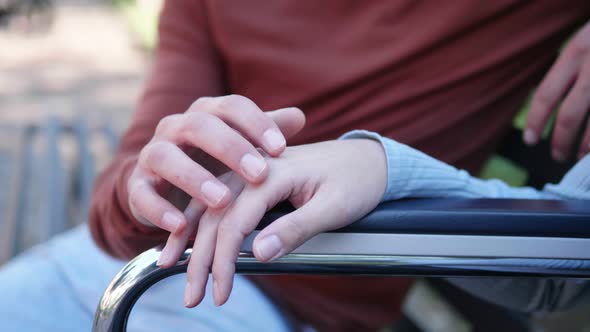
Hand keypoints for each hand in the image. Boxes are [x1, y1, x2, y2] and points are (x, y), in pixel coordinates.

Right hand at [127, 94, 304, 233]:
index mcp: (206, 113)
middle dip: (230, 148)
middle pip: (199, 125)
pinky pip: (142, 195)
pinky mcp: (137, 186)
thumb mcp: (243, 146)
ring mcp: (153, 155)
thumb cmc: (216, 162)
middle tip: (258, 173)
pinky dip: (160, 210)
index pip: (231, 106)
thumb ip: (267, 131)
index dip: (256, 123)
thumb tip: (298, 117)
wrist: (166, 183)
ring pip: (166, 157)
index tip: (281, 148)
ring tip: (223, 200)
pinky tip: (182, 226)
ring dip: (194, 178)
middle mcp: (176, 127)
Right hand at [174, 139, 386, 306]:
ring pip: (208, 205)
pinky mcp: (249, 177)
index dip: (224, 258)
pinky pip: (214, 198)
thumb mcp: (335, 207)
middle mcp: (254, 166)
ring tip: (170, 269)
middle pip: (214, 213)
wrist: (367, 159)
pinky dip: (194, 221)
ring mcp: (248, 170)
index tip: (221, 290)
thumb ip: (296, 228)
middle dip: (199, 257)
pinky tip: (181, 238)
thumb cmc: (356, 181)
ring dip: (188, 239)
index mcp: (274, 171)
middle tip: (192, 295)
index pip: (236, 219)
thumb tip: (258, 254)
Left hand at [525, 21, 589, 160]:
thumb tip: (548, 106)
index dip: (536, 122)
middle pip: (569, 116)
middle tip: (557, 155)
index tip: (530, 141)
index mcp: (575, 52)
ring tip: (580, 158)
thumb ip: (569, 70)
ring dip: (586, 147)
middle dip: (560, 142)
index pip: (546, 94)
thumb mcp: (584, 44)